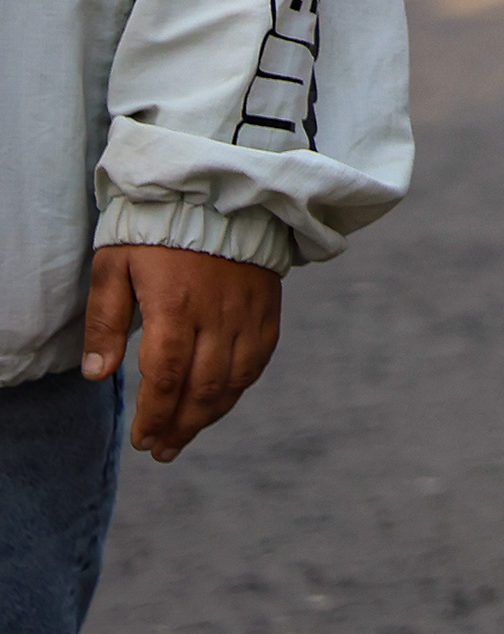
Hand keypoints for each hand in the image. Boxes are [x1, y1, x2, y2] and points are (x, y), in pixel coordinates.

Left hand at [82, 245, 280, 460]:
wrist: (216, 192)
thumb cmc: (156, 230)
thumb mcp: (114, 266)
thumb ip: (105, 322)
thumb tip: (98, 375)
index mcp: (175, 306)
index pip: (166, 377)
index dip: (155, 416)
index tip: (142, 440)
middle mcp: (217, 314)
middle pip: (203, 387)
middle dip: (180, 426)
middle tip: (162, 450)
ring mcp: (247, 311)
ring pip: (235, 379)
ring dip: (210, 414)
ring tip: (187, 434)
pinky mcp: (268, 305)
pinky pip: (260, 358)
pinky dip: (241, 386)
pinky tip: (222, 399)